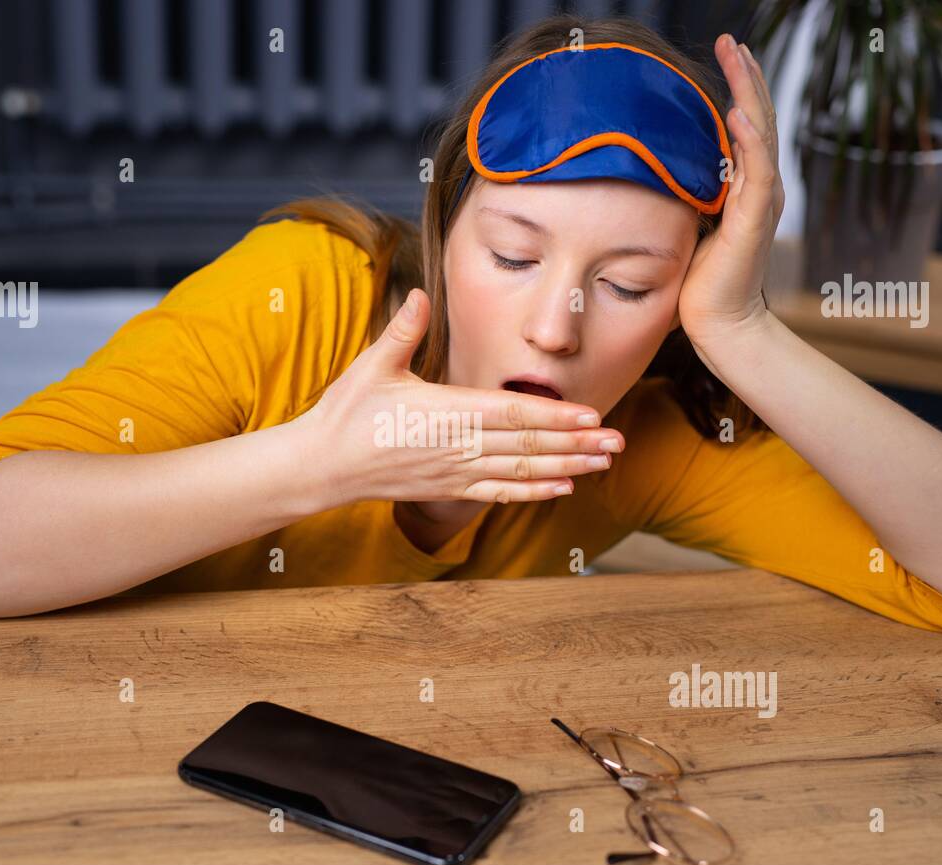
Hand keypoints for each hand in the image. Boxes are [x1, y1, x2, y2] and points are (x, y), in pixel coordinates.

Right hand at [298, 288, 624, 506]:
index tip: (590, 415)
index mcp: (443, 411)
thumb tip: (421, 294)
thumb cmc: (347, 412)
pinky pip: (498, 493)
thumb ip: (403, 331)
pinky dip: (532, 491)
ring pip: (520, 471)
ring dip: (566, 467)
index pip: (510, 413)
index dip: (554, 415)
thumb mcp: (372, 365)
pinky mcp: (449, 489)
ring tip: (603, 464)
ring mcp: (454, 472)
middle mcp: (455, 446)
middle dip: (576, 444)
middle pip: (526, 445)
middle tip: (618, 442)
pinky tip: (562, 487)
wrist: (322, 466)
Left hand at [678, 33, 785, 354]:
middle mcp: (760, 188)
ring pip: (762, 135)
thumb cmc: (699, 282)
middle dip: (745, 77)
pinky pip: (757, 175)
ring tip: (739, 58)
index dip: (738, 88)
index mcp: (745, 187)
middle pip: (758, 119)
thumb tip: (654, 169)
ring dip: (750, 94)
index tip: (726, 53)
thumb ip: (684, 194)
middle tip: (732, 40)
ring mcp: (761, 203)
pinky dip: (750, 142)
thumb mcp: (688, 224)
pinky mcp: (754, 223)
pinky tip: (740, 114)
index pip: (746, 126)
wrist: (719, 324)